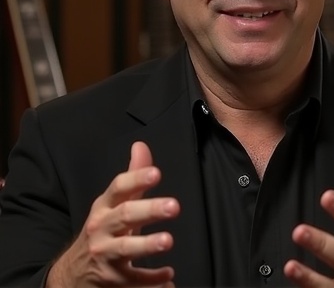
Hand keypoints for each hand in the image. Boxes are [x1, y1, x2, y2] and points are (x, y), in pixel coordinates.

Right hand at [46, 141, 179, 287]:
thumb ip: (133, 177)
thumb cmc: (104, 230)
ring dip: (147, 245)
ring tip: (168, 240)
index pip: (119, 188)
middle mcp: (102, 228)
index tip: (156, 173)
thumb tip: (141, 145)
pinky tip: (169, 277)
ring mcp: (105, 255)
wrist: (73, 274)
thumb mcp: (114, 203)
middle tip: (174, 206)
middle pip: (125, 216)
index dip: (136, 179)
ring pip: (125, 249)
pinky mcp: (112, 281)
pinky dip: (151, 281)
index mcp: (104, 206)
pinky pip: (133, 280)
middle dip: (149, 210)